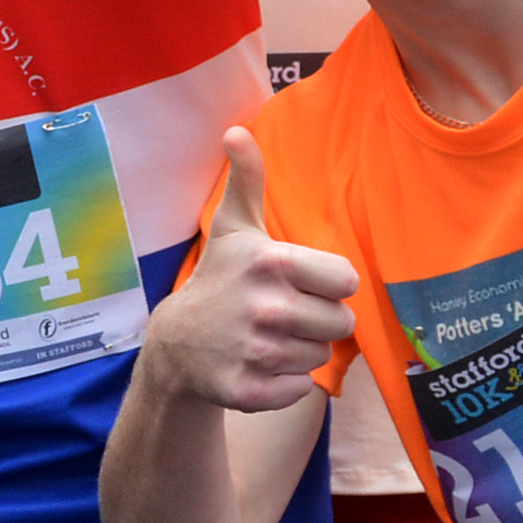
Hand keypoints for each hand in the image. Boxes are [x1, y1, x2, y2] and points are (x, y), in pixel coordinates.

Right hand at [139, 128, 358, 411]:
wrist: (175, 345)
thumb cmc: (219, 279)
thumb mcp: (234, 229)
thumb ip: (249, 181)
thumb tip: (237, 130)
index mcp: (271, 262)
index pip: (346, 281)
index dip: (326, 285)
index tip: (296, 284)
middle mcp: (265, 307)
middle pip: (340, 323)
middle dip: (318, 321)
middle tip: (282, 316)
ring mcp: (254, 352)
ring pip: (321, 357)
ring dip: (301, 351)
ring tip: (268, 339)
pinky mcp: (246, 391)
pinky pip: (299, 389)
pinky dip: (285, 384)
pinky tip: (259, 366)